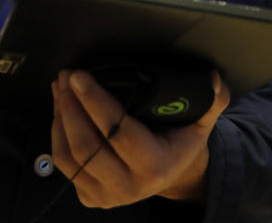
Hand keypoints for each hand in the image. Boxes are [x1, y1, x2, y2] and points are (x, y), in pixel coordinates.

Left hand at [51, 68, 230, 208]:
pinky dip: (57, 132)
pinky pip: (64, 164)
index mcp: (156, 166)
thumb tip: (214, 80)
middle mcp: (130, 187)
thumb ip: (212, 100)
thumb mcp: (202, 121)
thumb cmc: (181, 140)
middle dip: (72, 105)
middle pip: (88, 145)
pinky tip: (61, 107)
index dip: (96, 102)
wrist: (172, 174)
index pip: (119, 133)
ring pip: (71, 155)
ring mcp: (107, 196)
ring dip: (61, 115)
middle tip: (67, 75)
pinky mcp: (90, 196)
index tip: (80, 76)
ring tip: (61, 86)